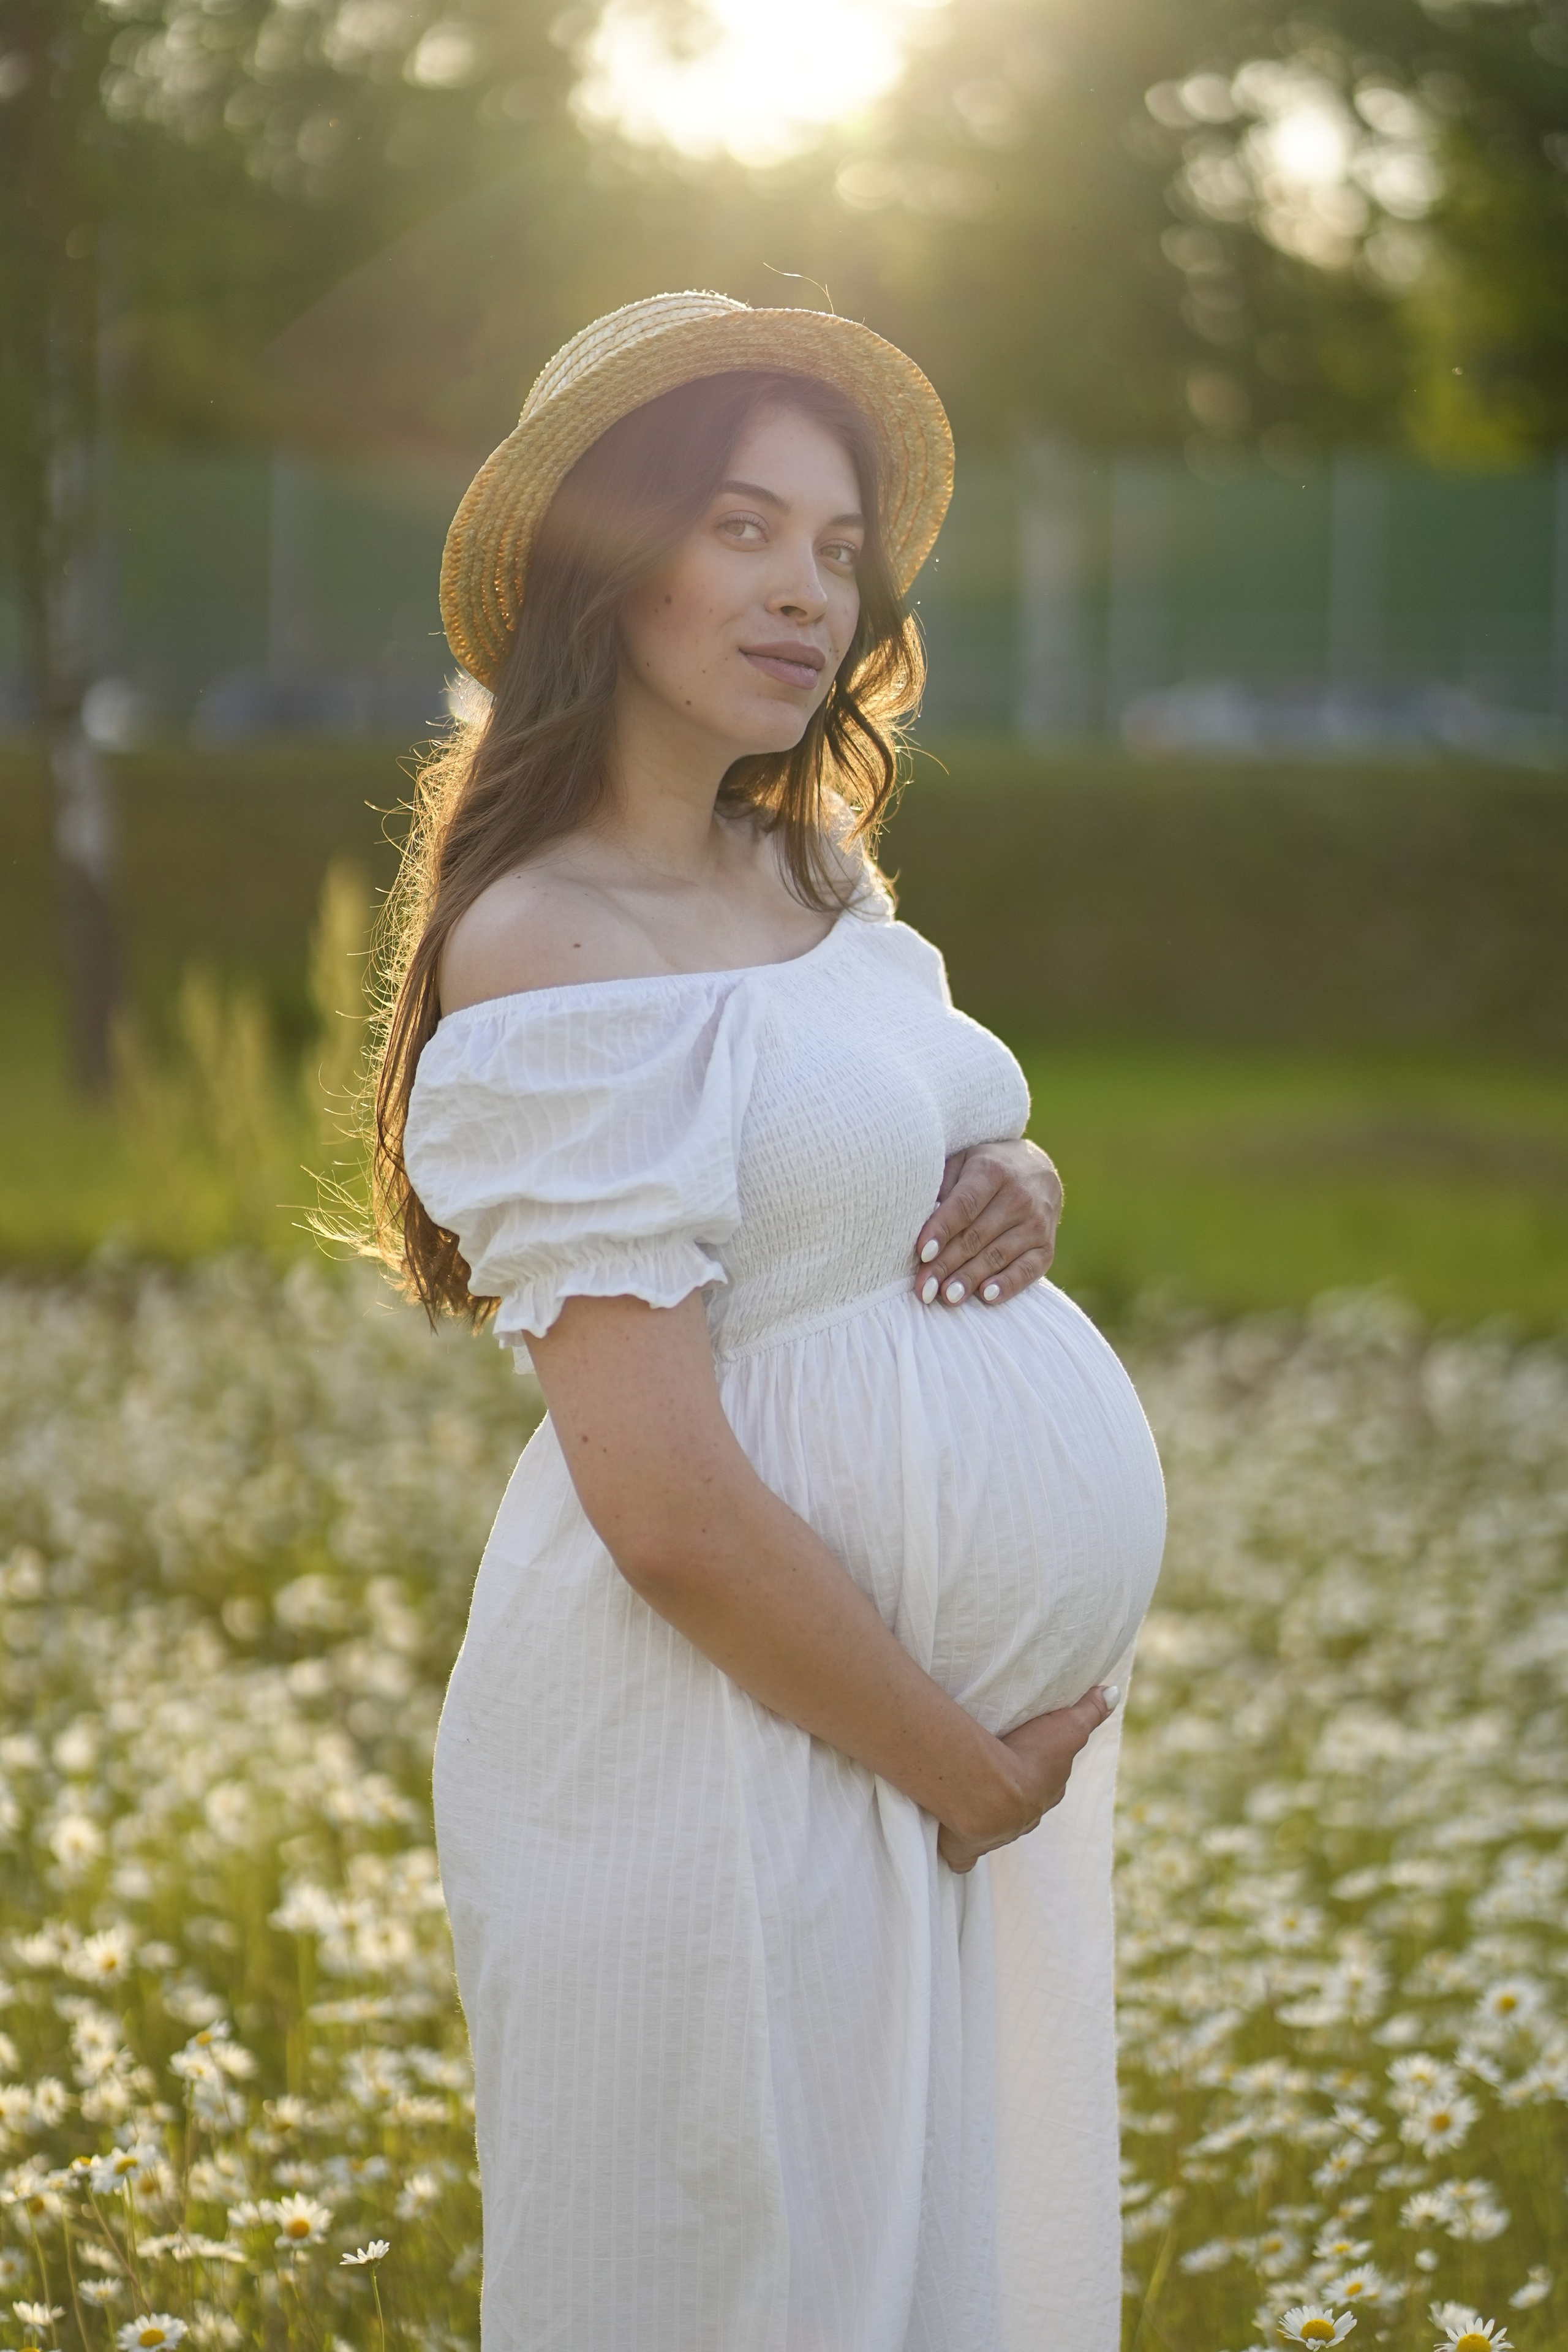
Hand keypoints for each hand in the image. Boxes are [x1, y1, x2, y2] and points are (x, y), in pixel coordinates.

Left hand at [914, 1137, 1062, 1307]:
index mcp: (992, 1171)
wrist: (1036, 1169)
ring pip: (998, 1255)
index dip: (942, 1229)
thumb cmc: (984, 1170)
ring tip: (947, 1297)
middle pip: (977, 1236)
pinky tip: (987, 1296)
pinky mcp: (1047, 1246)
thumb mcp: (961, 1163)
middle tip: (924, 1288)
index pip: (964, 1205)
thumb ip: (941, 1189)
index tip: (923, 1252)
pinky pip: (1028, 1269)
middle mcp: (1018, 1195)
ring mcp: (1036, 1222)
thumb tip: (919, 1225)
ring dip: (971, 1278)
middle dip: (947, 1264)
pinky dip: (1009, 1284)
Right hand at [937, 1684, 1118, 1874]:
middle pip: (1023, 1804)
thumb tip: (1113, 1693)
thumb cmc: (1028, 1756)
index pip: (1048, 1782)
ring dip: (984, 1810)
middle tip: (994, 1769)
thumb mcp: (1067, 1727)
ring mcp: (997, 1837)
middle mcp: (1027, 1818)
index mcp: (1047, 1792)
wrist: (991, 1793)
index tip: (1026, 1753)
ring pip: (995, 1825)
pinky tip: (951, 1841)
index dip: (1039, 1769)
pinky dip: (959, 1851)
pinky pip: (963, 1856)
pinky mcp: (965, 1850)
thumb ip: (1089, 1711)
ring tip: (966, 1790)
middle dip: (1014, 1792)